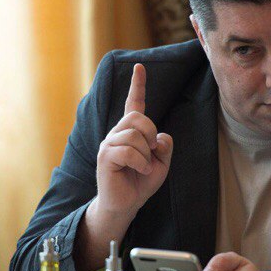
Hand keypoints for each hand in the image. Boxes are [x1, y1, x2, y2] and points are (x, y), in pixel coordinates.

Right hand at [95, 63, 173, 218]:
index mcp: (131, 131)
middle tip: (151, 151)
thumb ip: (165, 146)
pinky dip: (140, 163)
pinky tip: (139, 171)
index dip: (138, 85)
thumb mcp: (162, 162)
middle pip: (137, 117)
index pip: (135, 103)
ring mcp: (109, 143)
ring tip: (142, 167)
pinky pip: (128, 151)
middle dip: (151, 133)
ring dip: (145, 154)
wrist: (126, 204)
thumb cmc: (141, 182)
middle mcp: (117, 133)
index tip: (140, 67)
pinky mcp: (105, 156)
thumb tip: (158, 136)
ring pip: (134, 135)